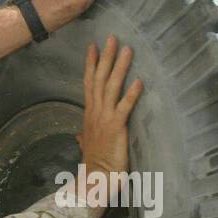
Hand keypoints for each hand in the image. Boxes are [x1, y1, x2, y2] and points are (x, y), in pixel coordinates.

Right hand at [77, 35, 142, 217]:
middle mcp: (95, 112)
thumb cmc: (94, 164)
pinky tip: (139, 81)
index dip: (91, 64)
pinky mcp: (116, 128)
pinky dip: (131, 94)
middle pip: (99, 79)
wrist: (95, 179)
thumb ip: (83, 137)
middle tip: (112, 37)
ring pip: (111, 87)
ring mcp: (105, 119)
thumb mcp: (86, 147)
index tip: (94, 46)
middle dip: (106, 57)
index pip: (89, 83)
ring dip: (119, 67)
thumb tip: (78, 136)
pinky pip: (124, 107)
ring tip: (127, 50)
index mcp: (90, 115)